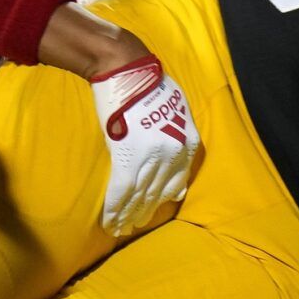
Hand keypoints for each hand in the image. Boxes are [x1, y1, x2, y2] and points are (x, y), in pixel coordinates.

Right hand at [92, 56, 198, 235]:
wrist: (127, 69)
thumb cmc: (148, 85)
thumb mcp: (175, 110)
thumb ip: (177, 135)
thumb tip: (173, 155)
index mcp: (187, 141)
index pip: (177, 180)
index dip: (162, 199)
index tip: (152, 210)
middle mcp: (174, 152)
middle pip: (158, 192)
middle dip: (145, 212)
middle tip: (134, 227)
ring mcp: (152, 155)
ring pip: (140, 195)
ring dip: (129, 215)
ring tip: (121, 229)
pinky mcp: (128, 154)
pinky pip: (122, 190)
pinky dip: (115, 208)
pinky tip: (110, 222)